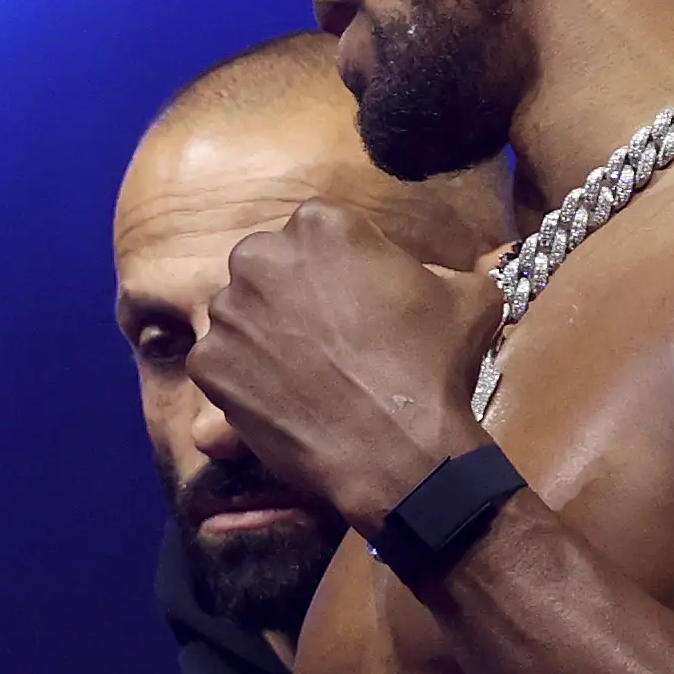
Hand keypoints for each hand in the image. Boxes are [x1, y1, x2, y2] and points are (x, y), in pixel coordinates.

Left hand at [188, 199, 497, 531]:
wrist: (396, 451)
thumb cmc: (433, 367)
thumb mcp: (467, 296)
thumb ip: (437, 269)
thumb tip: (428, 276)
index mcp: (320, 223)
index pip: (318, 233)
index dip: (338, 268)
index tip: (355, 300)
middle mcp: (260, 257)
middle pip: (269, 268)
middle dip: (290, 295)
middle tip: (325, 337)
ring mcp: (227, 313)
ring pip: (242, 316)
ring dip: (265, 337)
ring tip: (306, 374)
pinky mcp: (207, 364)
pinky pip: (222, 365)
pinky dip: (244, 381)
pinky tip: (283, 400)